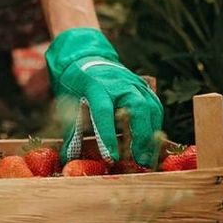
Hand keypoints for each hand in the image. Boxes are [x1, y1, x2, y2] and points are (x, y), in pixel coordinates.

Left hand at [45, 28, 162, 166]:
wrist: (89, 61)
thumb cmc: (78, 85)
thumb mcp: (69, 102)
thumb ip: (71, 129)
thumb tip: (67, 157)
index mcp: (96, 85)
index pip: (103, 111)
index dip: (107, 136)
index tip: (111, 158)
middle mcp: (119, 83)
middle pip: (137, 108)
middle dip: (140, 136)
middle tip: (138, 161)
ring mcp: (135, 83)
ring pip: (151, 107)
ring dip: (150, 134)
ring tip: (146, 157)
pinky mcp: (144, 87)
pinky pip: (156, 106)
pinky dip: (155, 125)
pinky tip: (151, 142)